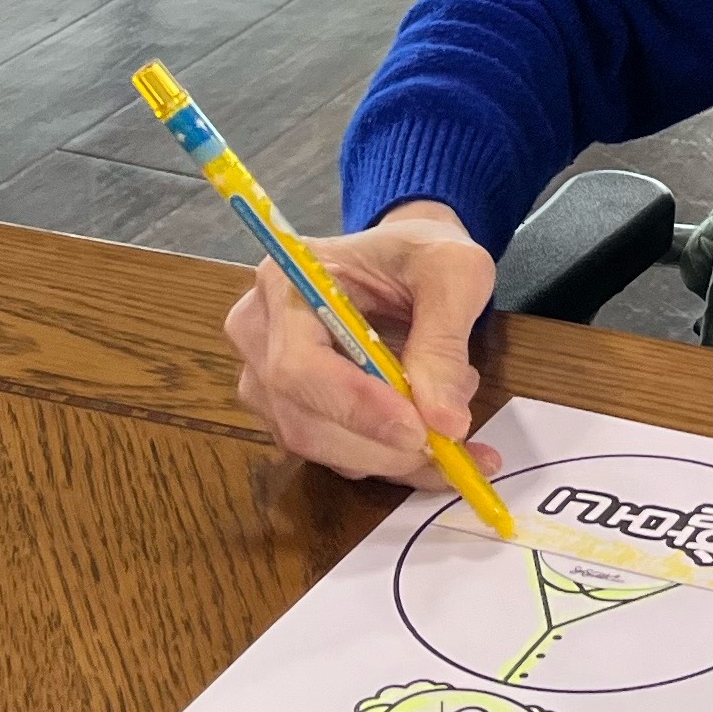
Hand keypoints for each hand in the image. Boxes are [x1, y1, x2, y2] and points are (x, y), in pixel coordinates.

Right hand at [224, 200, 503, 487]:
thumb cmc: (423, 253)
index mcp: (286, 281)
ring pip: (316, 444)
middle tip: (453, 448)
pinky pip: (331, 452)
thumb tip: (444, 422)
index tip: (419, 431)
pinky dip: (386, 458)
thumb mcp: (454, 273)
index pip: (298, 364)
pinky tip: (431, 439)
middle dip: (381, 445)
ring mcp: (265, 376)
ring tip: (452, 424)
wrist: (406, 260)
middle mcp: (259, 332)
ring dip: (389, 456)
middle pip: (301, 417)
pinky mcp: (287, 408)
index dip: (354, 406)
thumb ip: (444, 343)